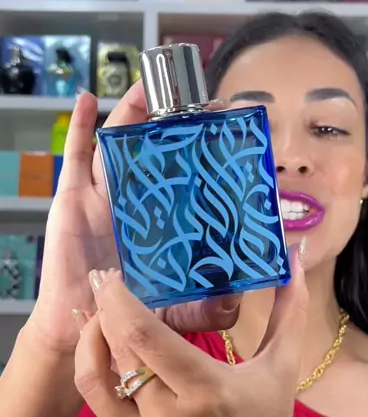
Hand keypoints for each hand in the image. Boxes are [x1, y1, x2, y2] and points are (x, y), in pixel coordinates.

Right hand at [28, 89, 240, 352]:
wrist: (86, 333)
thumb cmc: (131, 319)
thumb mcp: (180, 312)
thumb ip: (212, 308)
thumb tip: (243, 294)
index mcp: (164, 223)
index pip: (188, 178)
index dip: (205, 153)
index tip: (229, 128)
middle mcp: (136, 203)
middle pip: (156, 152)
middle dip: (174, 123)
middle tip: (199, 100)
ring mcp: (104, 198)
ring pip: (119, 144)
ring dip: (133, 112)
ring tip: (151, 82)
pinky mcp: (73, 200)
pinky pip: (76, 156)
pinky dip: (78, 126)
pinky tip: (86, 98)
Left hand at [73, 246, 306, 416]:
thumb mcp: (283, 367)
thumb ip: (290, 309)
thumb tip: (294, 255)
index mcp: (207, 393)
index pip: (144, 339)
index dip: (119, 302)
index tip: (112, 276)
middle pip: (118, 353)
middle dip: (104, 313)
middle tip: (104, 285)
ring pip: (95, 381)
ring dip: (91, 344)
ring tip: (100, 319)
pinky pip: (102, 406)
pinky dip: (103, 375)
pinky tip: (115, 356)